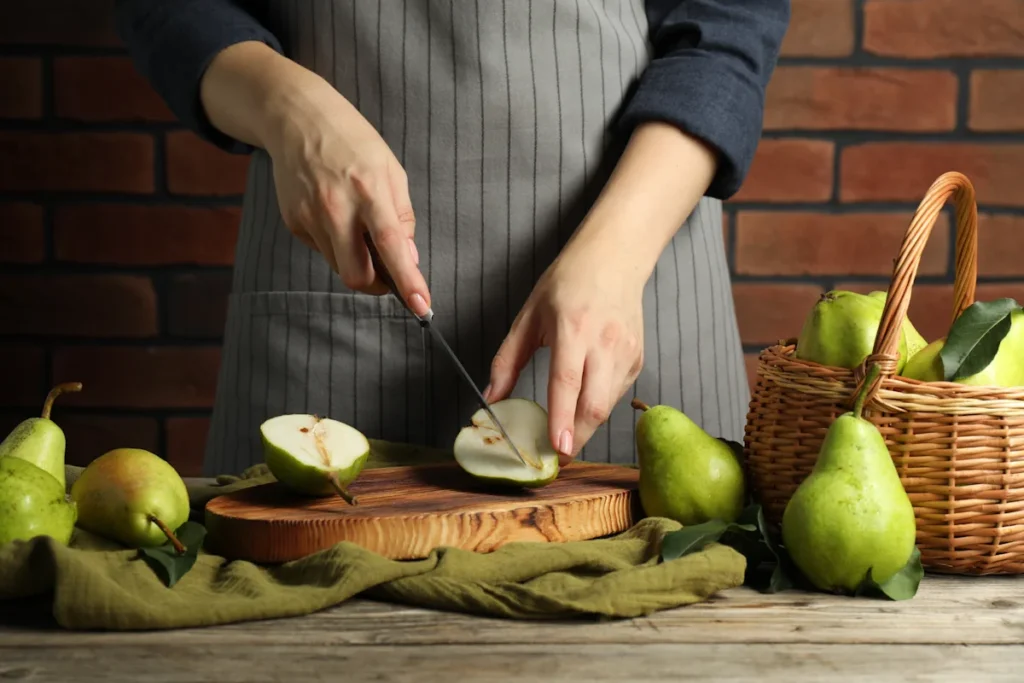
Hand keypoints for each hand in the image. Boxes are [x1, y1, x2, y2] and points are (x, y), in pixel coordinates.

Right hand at [199, 42, 430, 315]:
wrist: (297, 118)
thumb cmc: (352, 143)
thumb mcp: (391, 170)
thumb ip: (402, 217)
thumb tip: (409, 258)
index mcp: (370, 191)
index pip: (391, 246)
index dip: (408, 280)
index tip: (422, 306)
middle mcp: (337, 207)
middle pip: (357, 275)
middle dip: (376, 284)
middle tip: (388, 273)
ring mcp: (311, 216)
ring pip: (339, 266)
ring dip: (356, 261)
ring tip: (357, 228)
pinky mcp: (293, 221)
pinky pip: (321, 250)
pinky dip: (335, 244)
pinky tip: (335, 214)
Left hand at [485, 245, 644, 461]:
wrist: (615, 258)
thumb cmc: (567, 282)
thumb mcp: (528, 317)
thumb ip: (507, 361)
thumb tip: (490, 400)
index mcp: (573, 328)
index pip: (567, 384)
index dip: (562, 420)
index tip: (557, 449)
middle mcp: (604, 342)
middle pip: (595, 406)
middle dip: (577, 439)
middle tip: (556, 456)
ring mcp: (626, 352)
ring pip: (608, 405)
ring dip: (586, 426)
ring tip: (564, 433)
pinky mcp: (637, 359)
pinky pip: (617, 395)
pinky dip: (598, 405)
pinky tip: (583, 399)